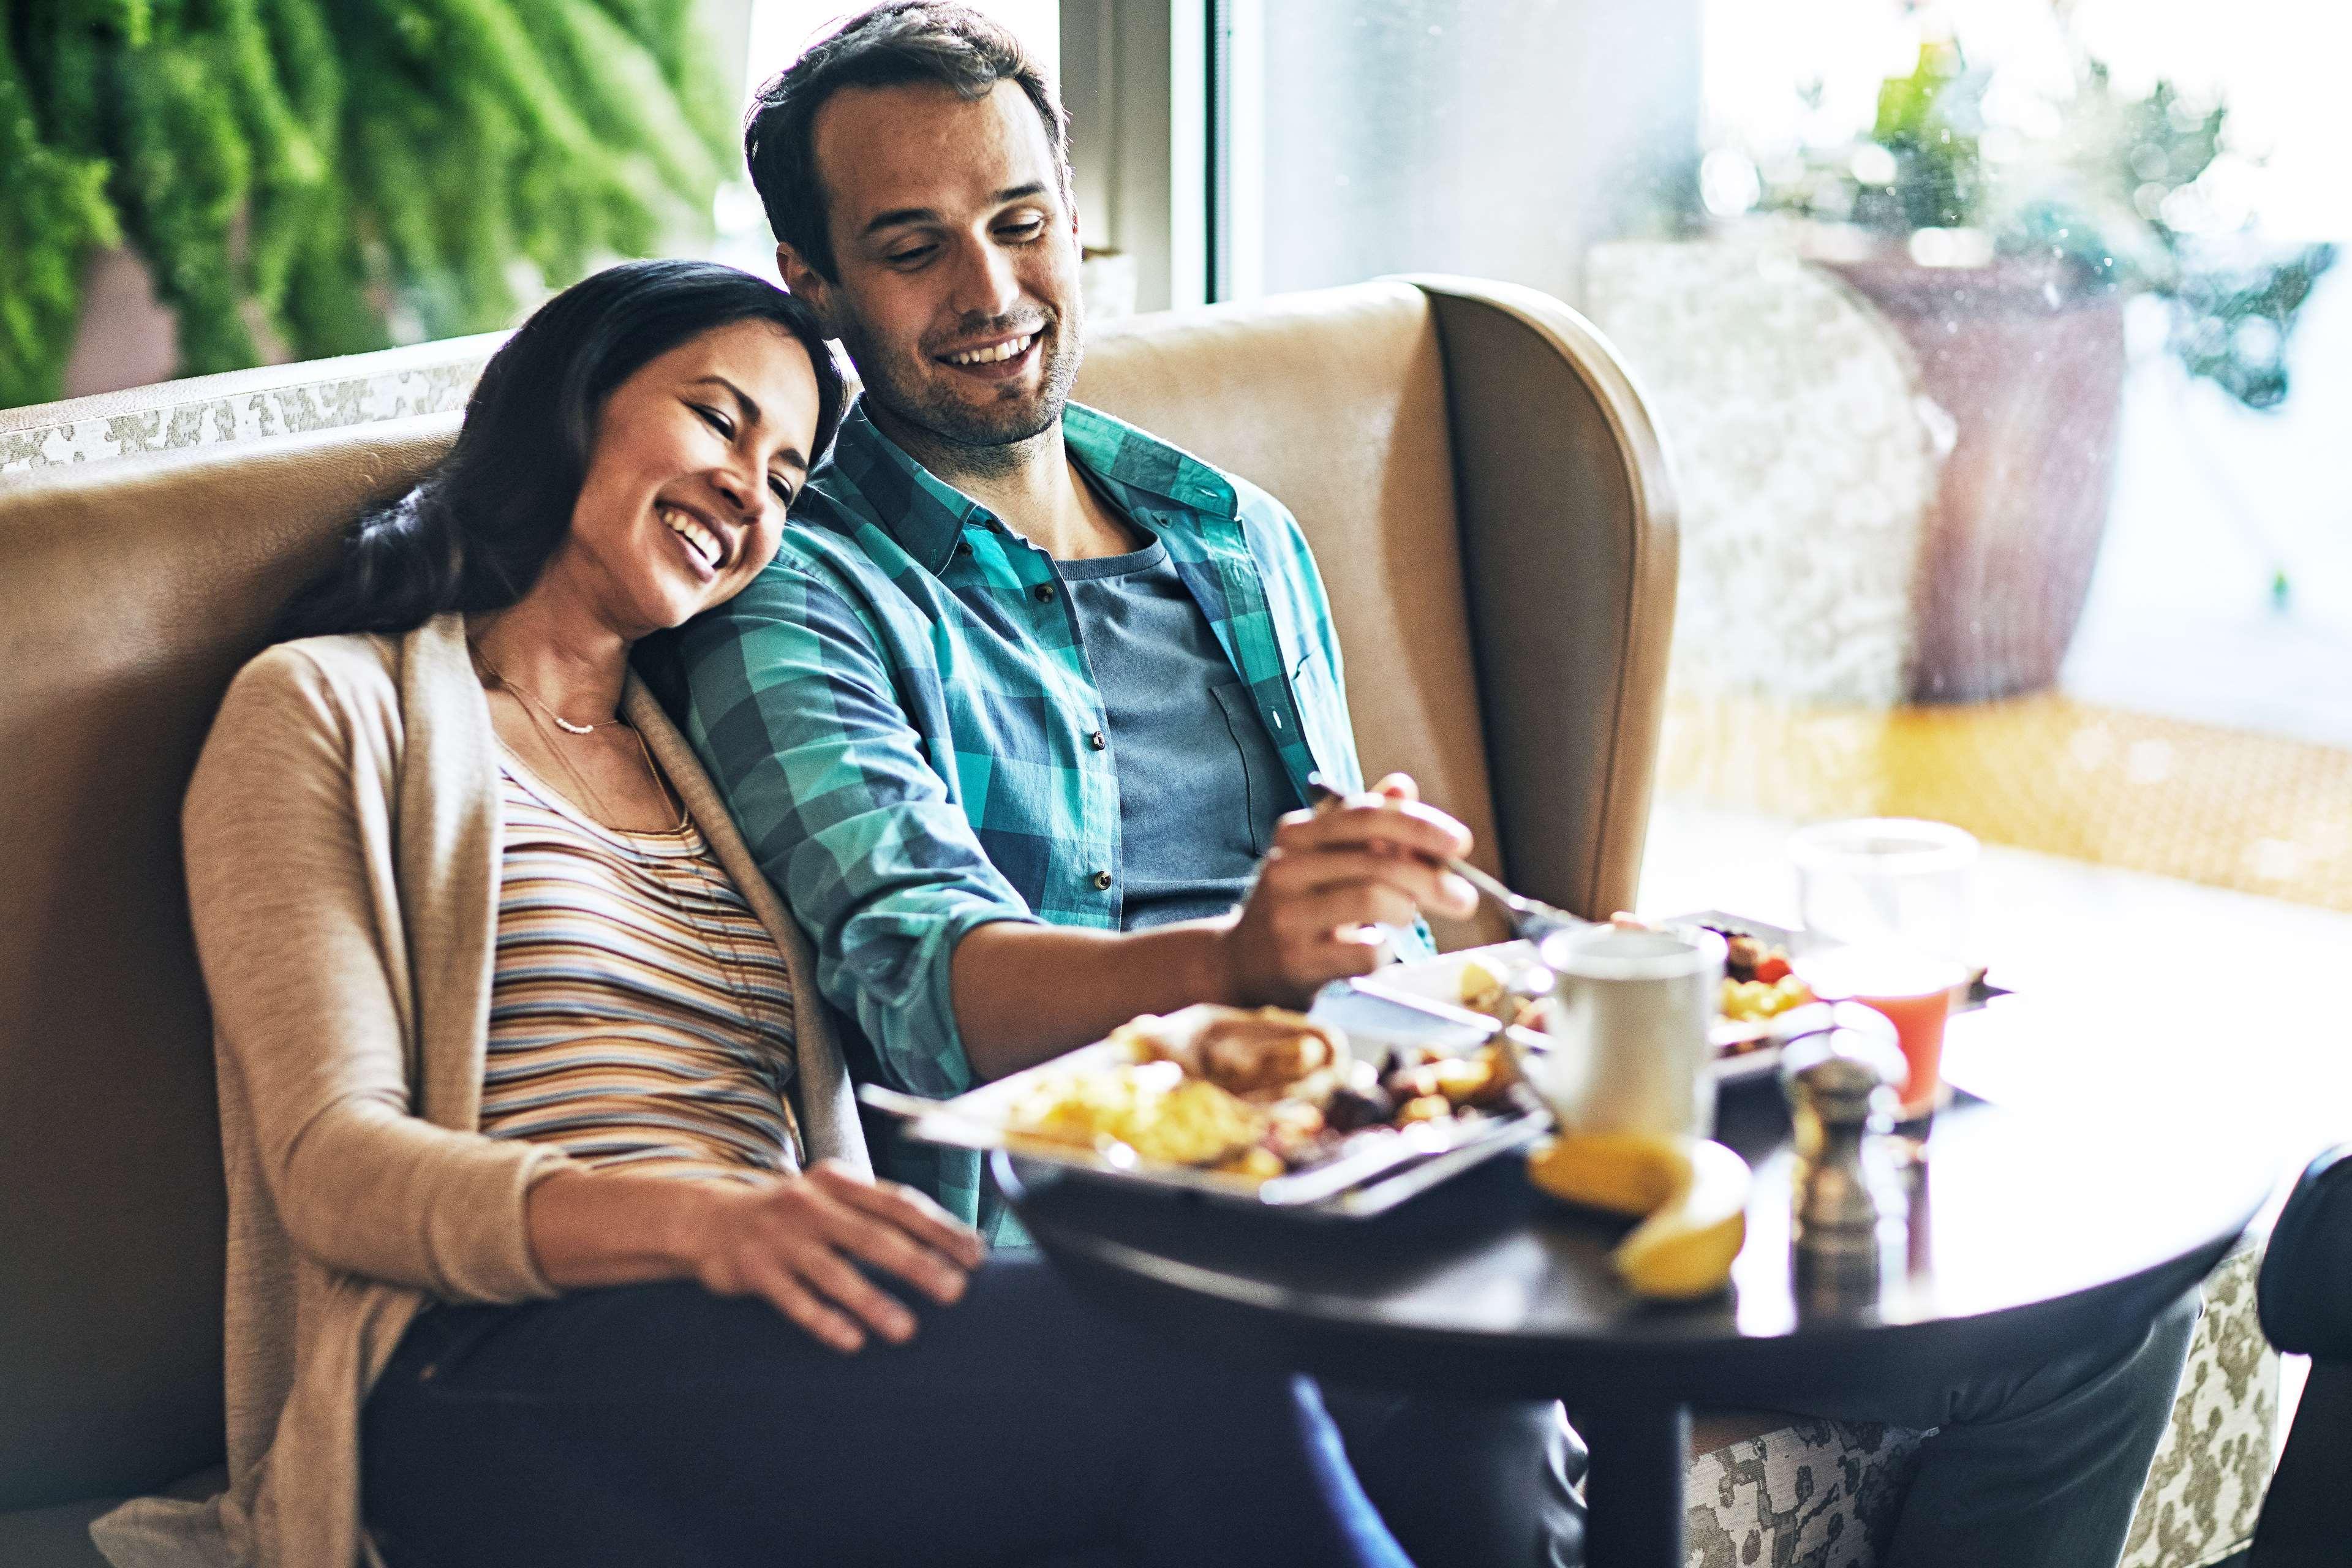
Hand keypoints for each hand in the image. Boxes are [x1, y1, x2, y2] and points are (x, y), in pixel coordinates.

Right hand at [685, 1159, 984, 1352]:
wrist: (709, 1220)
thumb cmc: (791, 1216)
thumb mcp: (831, 1198)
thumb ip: (877, 1213)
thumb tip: (947, 1244)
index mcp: (838, 1181)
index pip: (899, 1203)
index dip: (940, 1228)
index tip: (975, 1255)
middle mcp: (811, 1205)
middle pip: (873, 1237)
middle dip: (917, 1264)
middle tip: (954, 1291)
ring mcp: (781, 1238)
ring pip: (835, 1273)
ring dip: (873, 1302)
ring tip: (907, 1330)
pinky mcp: (755, 1271)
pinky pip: (795, 1300)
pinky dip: (824, 1321)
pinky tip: (852, 1341)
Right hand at [1218, 772, 1476, 1007]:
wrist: (1241, 964)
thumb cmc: (1298, 905)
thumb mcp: (1323, 856)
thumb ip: (1365, 824)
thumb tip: (1403, 786)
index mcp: (1297, 834)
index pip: (1366, 816)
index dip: (1419, 825)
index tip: (1460, 843)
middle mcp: (1287, 868)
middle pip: (1378, 861)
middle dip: (1433, 879)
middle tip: (1464, 899)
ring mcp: (1288, 915)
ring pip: (1373, 900)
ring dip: (1408, 911)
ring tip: (1410, 919)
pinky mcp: (1296, 961)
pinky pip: (1365, 952)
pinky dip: (1385, 951)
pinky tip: (1377, 948)